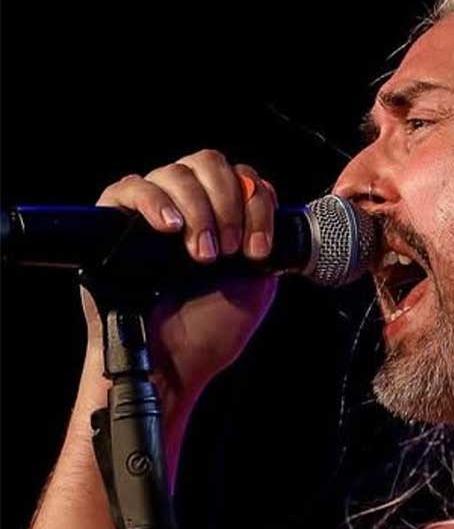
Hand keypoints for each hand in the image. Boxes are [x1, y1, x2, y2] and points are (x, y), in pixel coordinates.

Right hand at [80, 149, 278, 405]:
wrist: (172, 364)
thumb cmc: (210, 330)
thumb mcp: (256, 281)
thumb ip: (263, 239)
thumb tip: (264, 198)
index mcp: (223, 218)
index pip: (244, 180)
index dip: (257, 206)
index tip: (258, 250)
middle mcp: (188, 209)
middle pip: (209, 163)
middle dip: (228, 202)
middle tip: (227, 250)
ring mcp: (151, 213)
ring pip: (175, 172)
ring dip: (199, 209)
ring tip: (201, 254)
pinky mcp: (114, 222)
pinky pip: (130, 187)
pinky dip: (154, 202)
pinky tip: (170, 228)